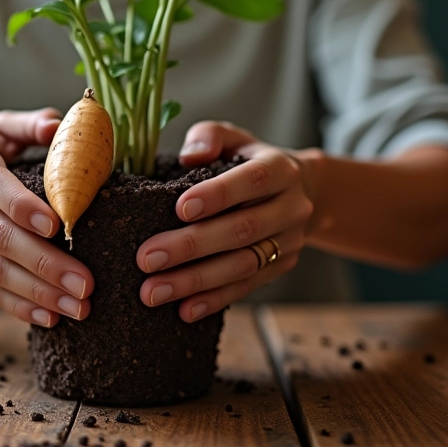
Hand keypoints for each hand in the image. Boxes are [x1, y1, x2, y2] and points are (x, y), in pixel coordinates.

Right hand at [0, 108, 93, 326]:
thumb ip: (30, 123)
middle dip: (42, 263)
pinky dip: (17, 306)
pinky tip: (50, 316)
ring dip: (36, 292)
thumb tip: (60, 124)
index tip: (56, 225)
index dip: (20, 205)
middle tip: (84, 282)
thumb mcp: (0, 126)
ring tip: (77, 305)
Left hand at [136, 121, 313, 322]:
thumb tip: (190, 155)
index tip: (180, 209)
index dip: (219, 194)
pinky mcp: (280, 267)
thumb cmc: (249, 159)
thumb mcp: (233, 137)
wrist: (300, 190)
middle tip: (147, 258)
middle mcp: (291, 207)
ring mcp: (288, 242)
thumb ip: (210, 137)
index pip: (252, 181)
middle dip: (192, 246)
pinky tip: (184, 310)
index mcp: (280, 169)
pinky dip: (214, 299)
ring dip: (195, 281)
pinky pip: (246, 287)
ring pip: (242, 265)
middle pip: (242, 230)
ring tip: (153, 290)